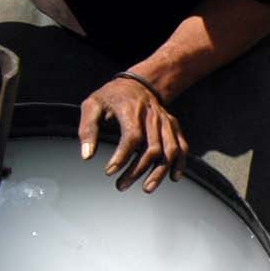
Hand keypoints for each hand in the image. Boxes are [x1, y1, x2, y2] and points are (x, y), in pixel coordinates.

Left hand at [79, 74, 185, 191]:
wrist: (137, 82)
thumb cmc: (112, 96)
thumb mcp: (92, 105)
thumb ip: (87, 129)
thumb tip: (87, 156)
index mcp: (132, 110)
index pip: (132, 137)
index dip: (122, 157)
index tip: (109, 172)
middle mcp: (153, 116)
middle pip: (153, 149)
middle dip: (137, 171)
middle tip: (121, 185)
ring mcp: (165, 122)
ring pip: (170, 151)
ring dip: (159, 172)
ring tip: (146, 188)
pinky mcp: (173, 126)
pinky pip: (182, 146)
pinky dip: (180, 163)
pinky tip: (173, 178)